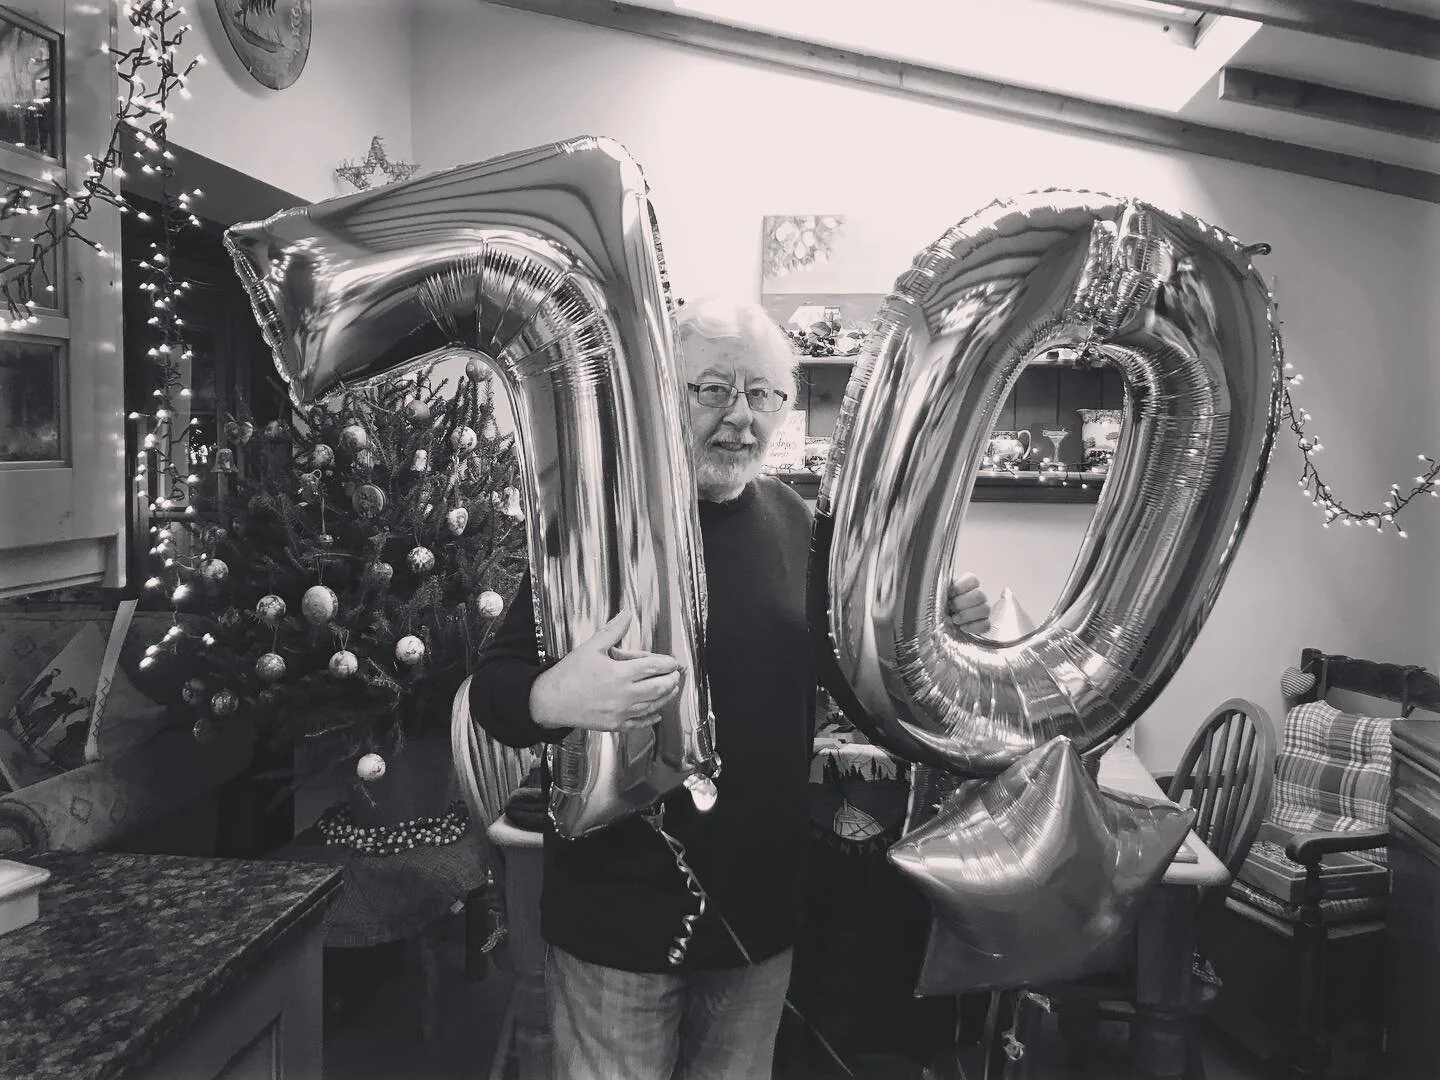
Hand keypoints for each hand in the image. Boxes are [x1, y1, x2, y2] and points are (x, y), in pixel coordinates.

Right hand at [529, 611, 684, 731]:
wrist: (550, 700)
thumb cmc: (568, 674)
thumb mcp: (591, 647)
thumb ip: (613, 630)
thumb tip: (626, 614)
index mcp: (620, 674)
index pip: (654, 667)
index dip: (668, 664)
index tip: (674, 662)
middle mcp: (624, 695)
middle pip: (659, 688)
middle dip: (672, 681)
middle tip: (676, 676)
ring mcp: (620, 712)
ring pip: (652, 706)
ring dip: (666, 698)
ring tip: (671, 690)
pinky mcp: (614, 725)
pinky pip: (638, 724)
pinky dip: (651, 719)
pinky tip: (656, 715)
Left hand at [947, 573, 990, 633]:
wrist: (942, 623)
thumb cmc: (942, 606)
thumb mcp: (939, 596)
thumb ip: (942, 591)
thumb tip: (941, 593)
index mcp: (967, 585)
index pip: (973, 580)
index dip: (961, 587)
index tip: (950, 594)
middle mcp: (978, 596)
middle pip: (980, 595)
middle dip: (962, 603)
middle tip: (951, 608)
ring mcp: (983, 610)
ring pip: (985, 609)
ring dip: (967, 615)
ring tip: (955, 619)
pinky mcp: (984, 624)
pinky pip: (986, 625)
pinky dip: (972, 627)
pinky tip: (962, 627)